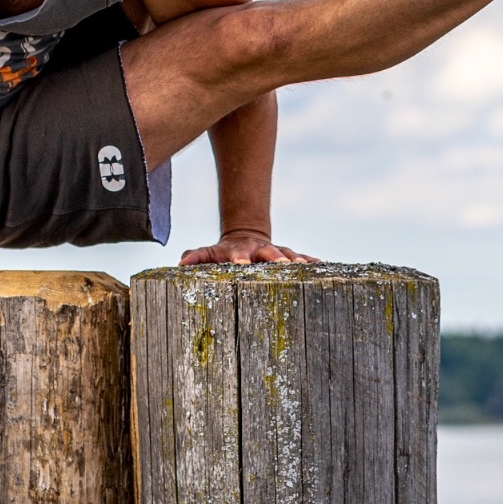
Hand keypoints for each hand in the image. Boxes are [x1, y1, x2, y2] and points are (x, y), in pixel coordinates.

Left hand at [179, 230, 320, 264]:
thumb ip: (196, 256)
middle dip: (274, 258)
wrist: (245, 237)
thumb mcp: (209, 253)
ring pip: (287, 254)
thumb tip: (181, 263)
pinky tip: (322, 264)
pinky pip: (302, 257)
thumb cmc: (223, 254)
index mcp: (238, 252)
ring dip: (295, 260)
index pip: (237, 255)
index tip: (240, 263)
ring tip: (303, 266)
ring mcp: (275, 252)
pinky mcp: (288, 255)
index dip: (238, 258)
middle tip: (281, 264)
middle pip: (267, 252)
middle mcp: (259, 250)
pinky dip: (311, 260)